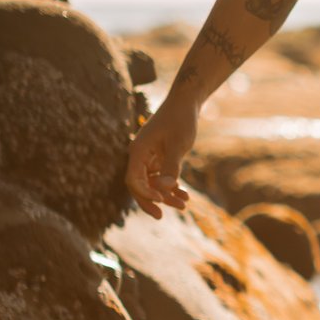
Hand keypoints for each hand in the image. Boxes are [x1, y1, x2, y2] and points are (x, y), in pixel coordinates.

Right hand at [125, 97, 198, 217]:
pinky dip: (171, 186)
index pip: (133, 179)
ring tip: (183, 205)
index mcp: (138, 150)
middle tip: (161, 216)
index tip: (161, 201)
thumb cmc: (181, 119)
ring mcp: (148, 157)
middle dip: (150, 201)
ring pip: (152, 183)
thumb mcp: (179, 144)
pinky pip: (161, 177)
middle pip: (139, 185)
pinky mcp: (159, 157)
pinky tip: (185, 195)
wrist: (186, 103)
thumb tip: (165, 189)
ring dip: (165, 195)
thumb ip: (172, 166)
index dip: (144, 193)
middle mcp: (139, 155)